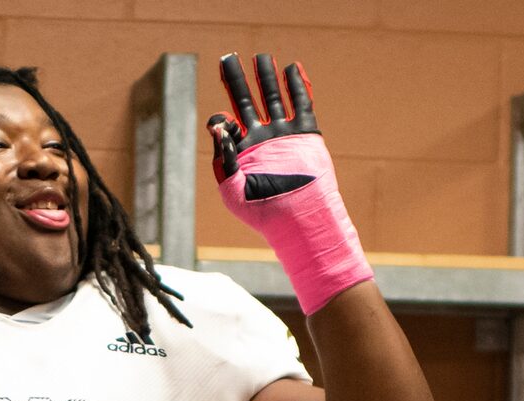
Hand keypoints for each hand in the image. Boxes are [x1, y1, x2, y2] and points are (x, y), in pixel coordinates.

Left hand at [206, 54, 369, 314]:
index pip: (224, 124)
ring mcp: (282, 135)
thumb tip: (217, 126)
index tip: (223, 120)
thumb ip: (223, 159)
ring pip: (272, 98)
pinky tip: (292, 68)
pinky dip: (297, 86)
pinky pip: (301, 104)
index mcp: (240, 152)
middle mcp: (260, 139)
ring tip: (262, 57)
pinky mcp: (305, 134)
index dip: (220, 119)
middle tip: (227, 58)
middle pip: (245, 101)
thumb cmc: (263, 213)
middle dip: (236, 81)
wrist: (299, 220)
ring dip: (266, 77)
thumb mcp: (233, 191)